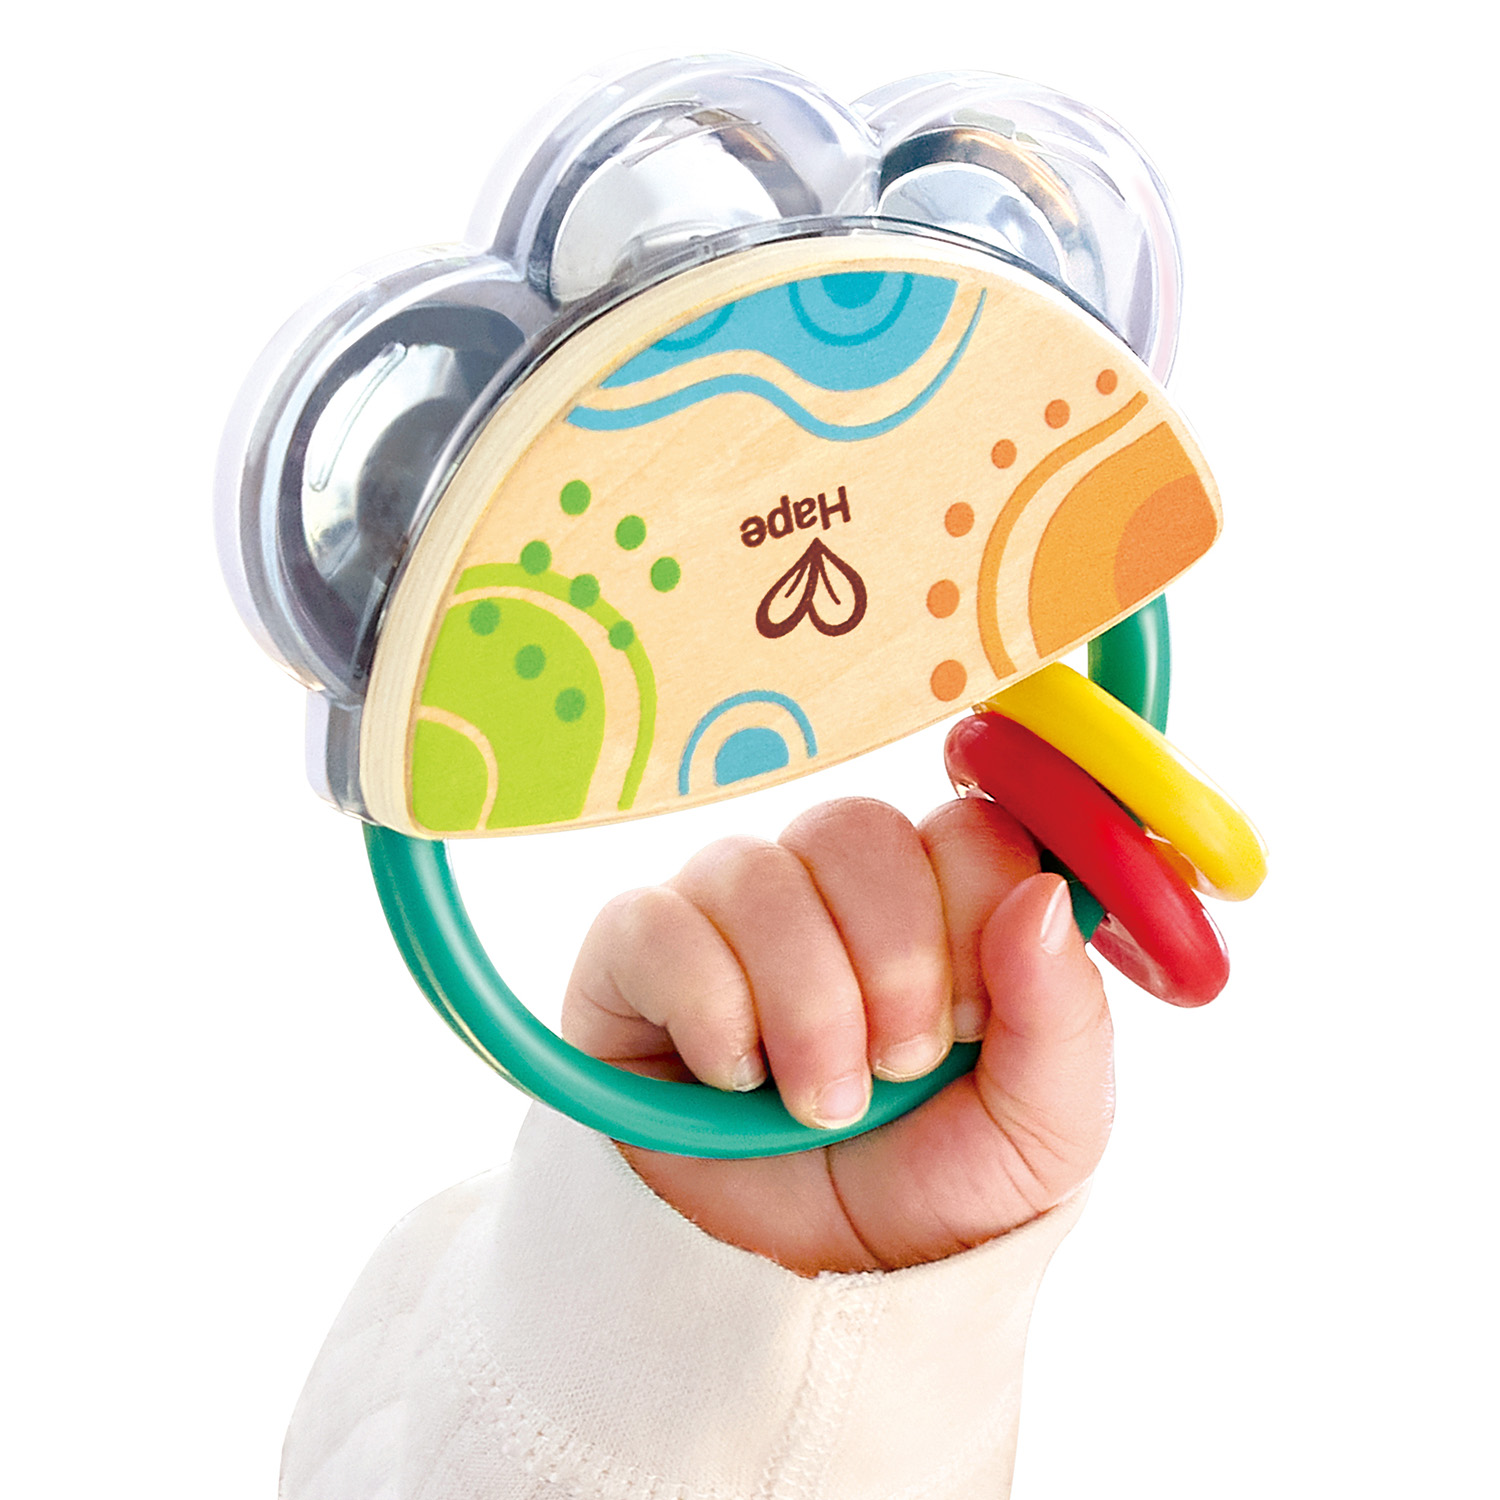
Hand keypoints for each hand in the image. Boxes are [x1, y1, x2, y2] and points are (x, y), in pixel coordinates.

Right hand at [561, 796, 1112, 1274]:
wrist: (810, 1293)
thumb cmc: (931, 1190)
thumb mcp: (1043, 1130)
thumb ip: (1065, 1013)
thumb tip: (1044, 894)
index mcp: (935, 899)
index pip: (963, 824)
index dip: (974, 913)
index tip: (968, 1025)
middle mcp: (826, 883)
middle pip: (855, 828)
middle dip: (891, 966)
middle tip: (895, 1069)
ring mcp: (725, 909)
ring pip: (755, 871)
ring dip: (805, 1008)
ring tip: (819, 1104)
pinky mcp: (634, 952)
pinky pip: (656, 924)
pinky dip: (710, 1011)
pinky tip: (732, 1075)